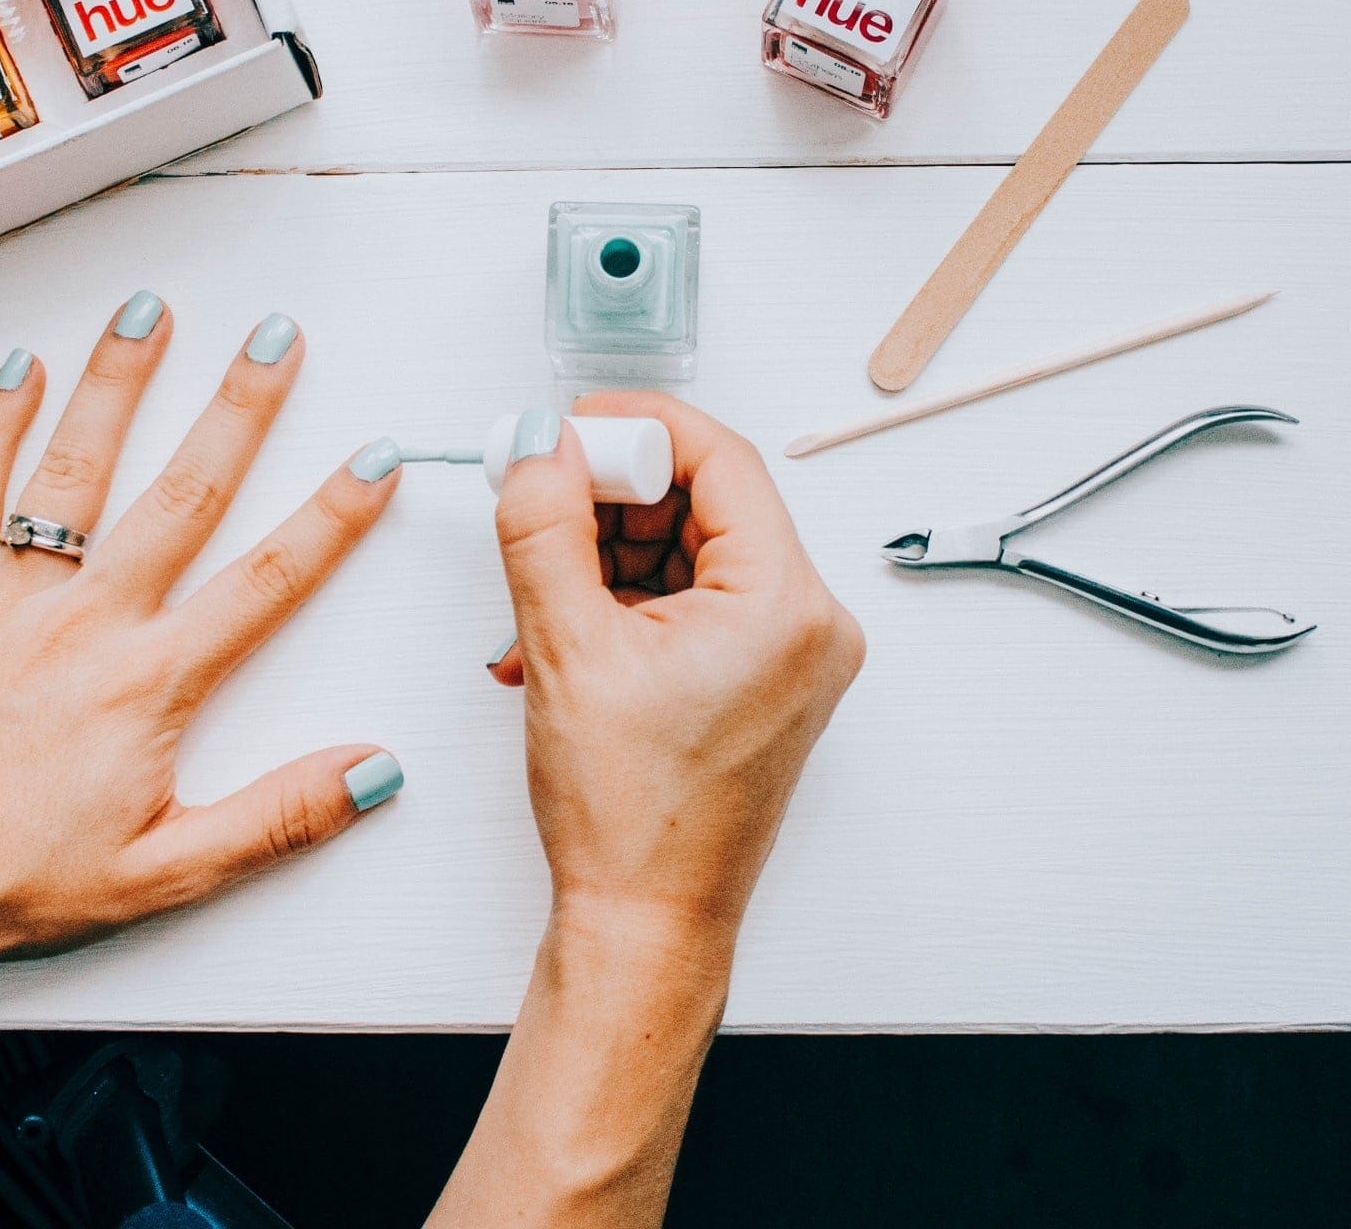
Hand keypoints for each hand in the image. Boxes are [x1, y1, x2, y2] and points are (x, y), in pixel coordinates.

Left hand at [0, 296, 405, 975]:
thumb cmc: (12, 879)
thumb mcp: (167, 871)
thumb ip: (278, 816)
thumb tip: (372, 770)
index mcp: (148, 682)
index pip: (265, 580)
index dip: (332, 516)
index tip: (374, 459)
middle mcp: (85, 622)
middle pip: (182, 494)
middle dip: (238, 408)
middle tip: (275, 338)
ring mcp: (7, 599)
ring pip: (75, 471)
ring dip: (118, 385)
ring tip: (152, 313)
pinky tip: (20, 370)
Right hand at [490, 394, 863, 950]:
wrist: (645, 925)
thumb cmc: (627, 816)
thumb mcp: (565, 647)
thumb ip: (544, 526)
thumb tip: (542, 444)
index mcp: (786, 604)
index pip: (722, 458)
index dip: (639, 428)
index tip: (572, 427)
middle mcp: (810, 623)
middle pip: (707, 501)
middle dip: (613, 500)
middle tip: (542, 506)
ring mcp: (793, 654)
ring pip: (694, 549)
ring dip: (610, 556)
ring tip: (541, 602)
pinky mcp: (767, 677)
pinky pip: (698, 598)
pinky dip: (630, 599)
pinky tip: (566, 634)